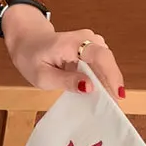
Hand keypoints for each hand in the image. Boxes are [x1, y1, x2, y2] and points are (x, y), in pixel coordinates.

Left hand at [2, 8, 125, 100]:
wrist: (28, 41)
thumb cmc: (31, 57)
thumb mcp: (41, 75)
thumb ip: (65, 81)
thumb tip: (89, 87)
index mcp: (71, 43)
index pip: (100, 56)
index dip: (112, 76)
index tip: (117, 96)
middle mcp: (86, 38)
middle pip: (107, 62)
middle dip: (111, 84)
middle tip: (112, 108)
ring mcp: (91, 42)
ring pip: (106, 65)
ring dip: (107, 83)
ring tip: (106, 104)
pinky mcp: (93, 49)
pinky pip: (101, 66)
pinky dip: (101, 79)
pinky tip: (98, 93)